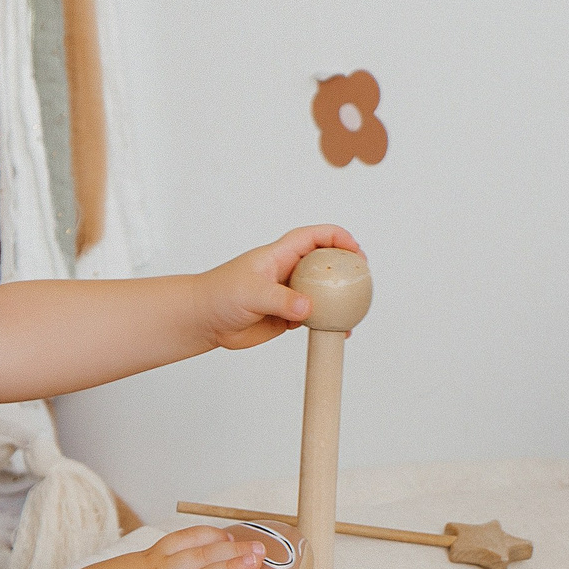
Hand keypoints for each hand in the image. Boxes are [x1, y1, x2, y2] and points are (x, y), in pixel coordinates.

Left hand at [194, 225, 361, 351]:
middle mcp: (288, 271)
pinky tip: (339, 331)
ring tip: (357, 309)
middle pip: (325, 263)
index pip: (314, 237)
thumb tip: (308, 308)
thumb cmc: (220, 295)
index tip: (355, 251)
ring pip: (323, 292)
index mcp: (280, 255)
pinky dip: (329, 322)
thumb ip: (281, 300)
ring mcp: (290, 294)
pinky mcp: (288, 315)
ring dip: (340, 298)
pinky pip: (315, 317)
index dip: (337, 238)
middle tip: (363, 280)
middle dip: (347, 267)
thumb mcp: (251, 293)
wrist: (205, 321)